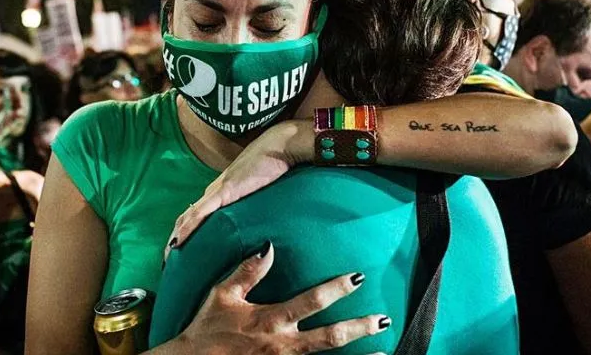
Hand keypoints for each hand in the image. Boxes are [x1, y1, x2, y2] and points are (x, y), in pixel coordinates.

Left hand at [166, 121, 303, 257]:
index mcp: (221, 193)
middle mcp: (214, 192)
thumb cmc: (274, 166)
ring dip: (176, 239)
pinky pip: (200, 213)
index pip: (196, 216)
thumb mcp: (261, 192)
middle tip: (169, 263)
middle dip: (176, 241)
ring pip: (188, 218)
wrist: (280, 146)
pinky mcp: (224, 191)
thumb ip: (254, 205)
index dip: (186, 234)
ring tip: (168, 259)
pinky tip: (178, 243)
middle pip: (187, 219)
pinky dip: (188, 228)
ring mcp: (217, 191)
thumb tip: (257, 225)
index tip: (180, 254)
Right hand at [177, 243, 388, 354]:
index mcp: (270, 319)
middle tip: (383, 320)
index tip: (357, 278)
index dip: (335, 289)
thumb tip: (269, 246)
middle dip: (358, 328)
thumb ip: (248, 271)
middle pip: (329, 337)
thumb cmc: (208, 328)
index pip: (310, 301)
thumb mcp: (223, 294)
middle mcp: (282, 344)